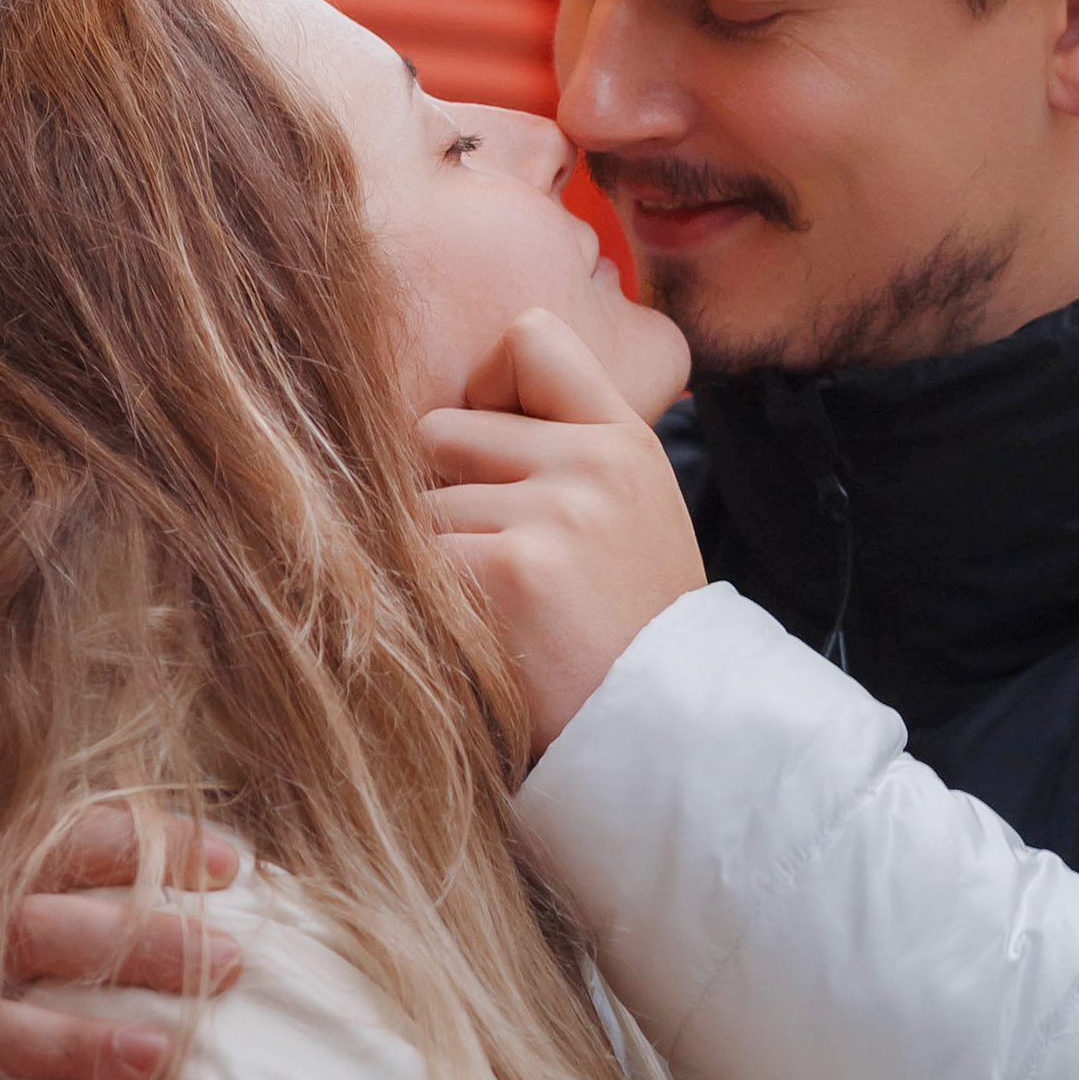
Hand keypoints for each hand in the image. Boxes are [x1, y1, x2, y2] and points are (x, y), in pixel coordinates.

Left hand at [420, 312, 703, 754]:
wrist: (665, 739)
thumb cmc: (624, 636)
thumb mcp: (628, 519)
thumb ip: (560, 456)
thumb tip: (438, 423)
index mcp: (624, 441)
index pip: (529, 340)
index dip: (485, 387)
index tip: (487, 453)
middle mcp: (593, 462)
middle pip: (442, 430)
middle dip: (444, 496)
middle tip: (490, 568)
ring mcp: (554, 513)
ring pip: (418, 504)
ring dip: (432, 562)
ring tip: (495, 616)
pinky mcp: (510, 569)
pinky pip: (413, 558)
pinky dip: (423, 603)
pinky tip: (475, 639)